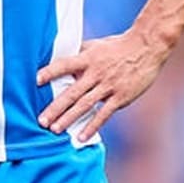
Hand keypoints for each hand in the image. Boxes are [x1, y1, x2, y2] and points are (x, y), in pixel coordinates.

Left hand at [35, 29, 168, 141]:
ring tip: (55, 130)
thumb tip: (60, 58)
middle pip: (72, 92)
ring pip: (84, 105)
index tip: (36, 81)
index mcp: (87, 58)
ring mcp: (108, 86)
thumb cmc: (117, 46)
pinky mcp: (120, 97)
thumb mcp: (95, 45)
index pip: (65, 65)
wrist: (146, 48)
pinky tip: (81, 137)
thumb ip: (79, 54)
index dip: (50, 72)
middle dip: (55, 108)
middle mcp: (96, 73)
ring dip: (68, 118)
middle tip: (41, 120)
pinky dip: (92, 126)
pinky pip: (103, 114)